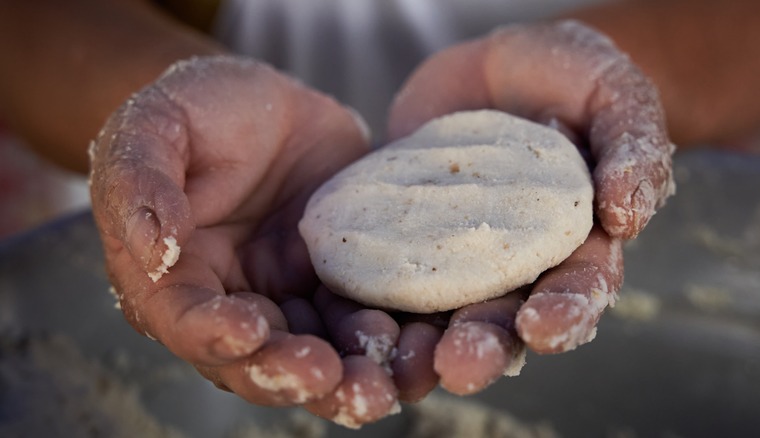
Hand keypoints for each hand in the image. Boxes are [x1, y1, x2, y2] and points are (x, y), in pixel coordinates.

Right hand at [89, 56, 400, 425]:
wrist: (270, 103)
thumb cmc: (199, 111)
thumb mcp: (156, 125)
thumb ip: (141, 181)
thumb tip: (152, 249)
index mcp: (173, 278)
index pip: (186, 322)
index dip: (213, 334)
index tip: (249, 331)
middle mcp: (231, 301)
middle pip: (253, 359)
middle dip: (289, 375)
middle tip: (329, 378)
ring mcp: (288, 296)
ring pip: (314, 353)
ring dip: (345, 379)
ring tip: (379, 387)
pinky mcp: (335, 283)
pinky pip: (359, 319)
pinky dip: (385, 338)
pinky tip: (414, 342)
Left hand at [385, 20, 673, 393]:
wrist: (502, 65)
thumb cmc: (571, 80)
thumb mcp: (613, 96)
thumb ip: (632, 147)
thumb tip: (631, 216)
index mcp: (574, 246)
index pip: (577, 291)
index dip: (566, 313)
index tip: (544, 326)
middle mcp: (514, 264)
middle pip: (504, 319)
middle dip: (487, 346)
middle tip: (462, 366)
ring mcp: (455, 252)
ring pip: (441, 310)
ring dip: (426, 342)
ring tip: (405, 360)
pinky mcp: (405, 232)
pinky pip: (385, 265)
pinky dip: (371, 294)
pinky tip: (352, 310)